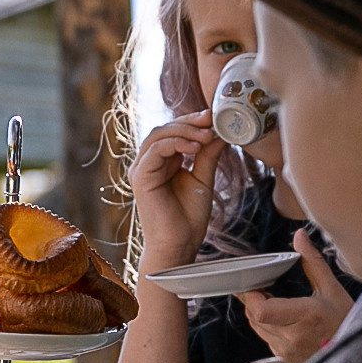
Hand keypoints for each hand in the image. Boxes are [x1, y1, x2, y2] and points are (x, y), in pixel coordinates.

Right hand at [129, 113, 219, 272]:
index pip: (174, 131)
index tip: (214, 117)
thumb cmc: (189, 218)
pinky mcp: (140, 177)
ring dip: (184, 131)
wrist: (179, 245)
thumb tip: (221, 133)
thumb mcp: (203, 179)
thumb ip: (208, 156)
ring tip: (207, 135)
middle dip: (189, 122)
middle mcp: (149, 163)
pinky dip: (175, 143)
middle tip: (211, 120)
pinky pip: (155, 150)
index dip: (192, 121)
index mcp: (163, 162)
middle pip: (165, 128)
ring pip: (158, 135)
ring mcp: (142, 169)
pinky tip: (195, 146)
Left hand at [236, 230, 350, 362]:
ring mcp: (288, 350)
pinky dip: (266, 324)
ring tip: (271, 298)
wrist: (357, 352)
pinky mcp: (285, 358)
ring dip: (258, 311)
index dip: (252, 295)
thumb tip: (299, 235)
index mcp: (305, 316)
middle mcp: (293, 337)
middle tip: (263, 286)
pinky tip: (278, 315)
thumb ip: (312, 261)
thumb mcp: (332, 288)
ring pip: (257, 327)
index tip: (258, 282)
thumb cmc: (346, 319)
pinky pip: (265, 337)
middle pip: (254, 316)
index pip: (261, 310)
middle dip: (253, 299)